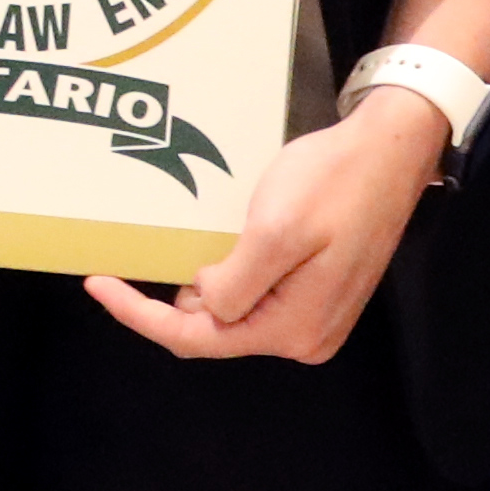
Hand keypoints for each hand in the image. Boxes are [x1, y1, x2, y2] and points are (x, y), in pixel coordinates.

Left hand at [87, 91, 447, 362]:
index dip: (140, 317)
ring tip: (173, 253)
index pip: (197, 339)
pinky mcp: (319, 292)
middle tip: (127, 267)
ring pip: (235, 316)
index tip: (98, 285)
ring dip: (203, 290)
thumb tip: (203, 302)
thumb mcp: (275, 231)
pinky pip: (258, 298)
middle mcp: (306, 337)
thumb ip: (235, 282)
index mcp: (293, 329)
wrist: (391, 151)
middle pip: (215, 333)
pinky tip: (213, 251)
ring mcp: (316, 317)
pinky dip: (228, 279)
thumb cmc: (335, 183)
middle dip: (171, 305)